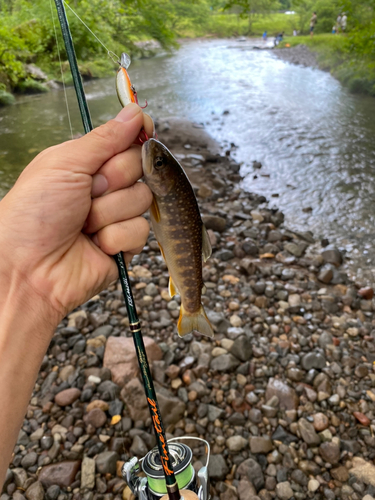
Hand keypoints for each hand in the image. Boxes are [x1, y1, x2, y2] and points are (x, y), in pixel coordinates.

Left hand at [0, 103, 152, 329]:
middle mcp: (105, 188)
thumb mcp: (64, 164)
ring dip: (110, 212)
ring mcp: (116, 216)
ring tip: (84, 224)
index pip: (127, 141)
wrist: (28, 269)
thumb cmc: (34, 213)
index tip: (144, 130)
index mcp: (87, 163)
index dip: (138, 135)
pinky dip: (115, 237)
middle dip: (114, 178)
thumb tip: (135, 112)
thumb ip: (104, 139)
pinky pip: (140, 231)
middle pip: (139, 167)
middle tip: (88, 192)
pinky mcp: (124, 244)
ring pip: (142, 200)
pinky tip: (94, 244)